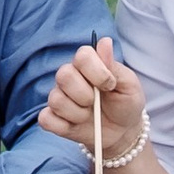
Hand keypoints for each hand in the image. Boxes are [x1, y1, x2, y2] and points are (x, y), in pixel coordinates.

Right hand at [39, 39, 146, 160]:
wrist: (123, 131)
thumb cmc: (126, 103)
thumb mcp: (128, 85)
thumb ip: (114, 65)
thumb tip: (105, 41)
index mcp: (87, 64)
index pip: (82, 56)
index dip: (98, 72)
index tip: (110, 85)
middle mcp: (69, 77)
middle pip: (63, 75)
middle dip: (85, 94)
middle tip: (97, 102)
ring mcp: (59, 97)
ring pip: (56, 100)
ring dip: (77, 114)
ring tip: (89, 116)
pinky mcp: (52, 119)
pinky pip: (46, 119)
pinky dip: (62, 126)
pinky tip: (75, 125)